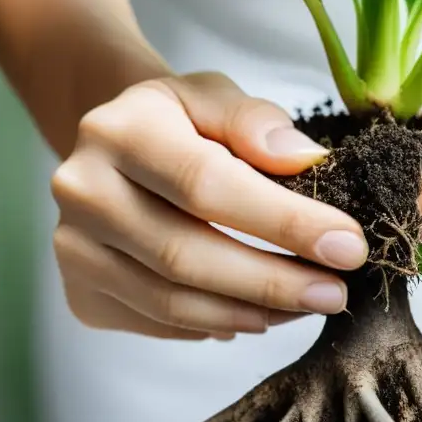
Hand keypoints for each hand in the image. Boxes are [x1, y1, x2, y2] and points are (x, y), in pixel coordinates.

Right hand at [51, 72, 368, 339]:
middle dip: (274, 282)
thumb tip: (306, 161)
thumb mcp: (215, 97)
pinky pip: (159, 324)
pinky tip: (258, 312)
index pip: (207, 186)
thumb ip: (257, 122)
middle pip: (186, 255)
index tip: (347, 245)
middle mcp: (82, 192)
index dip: (284, 222)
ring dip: (251, 312)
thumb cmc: (180, 123)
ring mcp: (74, 250)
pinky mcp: (82, 294)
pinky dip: (216, 323)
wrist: (114, 149)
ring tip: (307, 304)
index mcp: (119, 132)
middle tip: (335, 293)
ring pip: (172, 302)